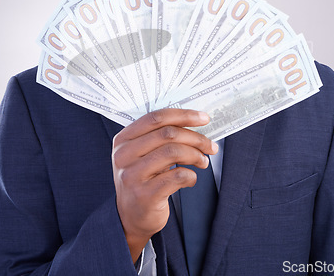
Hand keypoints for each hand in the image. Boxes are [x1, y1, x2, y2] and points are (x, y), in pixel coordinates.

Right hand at [112, 108, 217, 261]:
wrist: (130, 217)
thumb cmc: (143, 180)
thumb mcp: (143, 155)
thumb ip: (160, 138)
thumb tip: (195, 124)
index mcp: (123, 139)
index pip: (156, 118)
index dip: (183, 115)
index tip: (203, 118)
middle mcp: (124, 155)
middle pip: (168, 134)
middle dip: (196, 138)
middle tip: (210, 145)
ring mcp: (132, 175)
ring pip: (174, 152)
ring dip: (196, 155)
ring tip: (203, 162)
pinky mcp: (145, 194)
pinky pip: (177, 176)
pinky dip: (191, 176)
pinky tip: (191, 179)